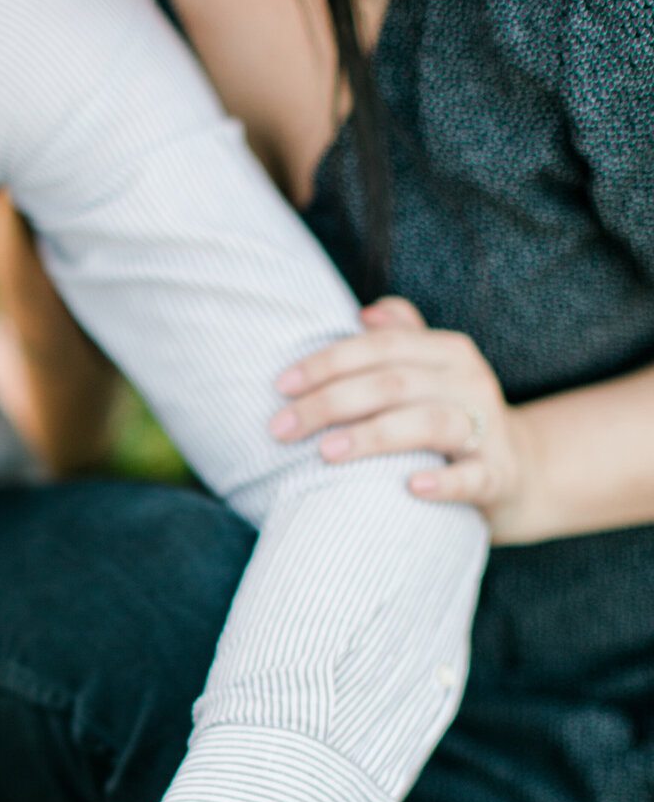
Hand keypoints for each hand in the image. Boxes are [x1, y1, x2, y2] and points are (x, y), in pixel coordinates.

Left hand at [271, 297, 541, 542]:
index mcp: (447, 352)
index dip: (327, 363)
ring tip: (326, 453)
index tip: (280, 387)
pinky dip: (444, 481)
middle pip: (393, 383)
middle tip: (280, 429)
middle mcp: (469, 383)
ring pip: (428, 422)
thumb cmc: (453, 419)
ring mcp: (487, 430)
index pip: (380, 348)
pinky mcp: (499, 476)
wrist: (521, 473)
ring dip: (373, 436)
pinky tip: (412, 487)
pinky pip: (473, 477)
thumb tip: (364, 314)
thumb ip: (401, 340)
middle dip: (330, 403)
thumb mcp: (432, 374)